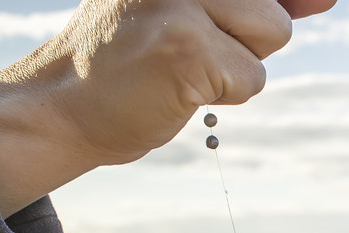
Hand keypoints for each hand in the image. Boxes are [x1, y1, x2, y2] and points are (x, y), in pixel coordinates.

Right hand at [0, 0, 335, 216]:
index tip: (285, 19)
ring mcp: (180, 2)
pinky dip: (226, 95)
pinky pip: (252, 78)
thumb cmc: (131, 60)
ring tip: (182, 66)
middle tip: (190, 49)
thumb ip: (252, 2)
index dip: (287, 3)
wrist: (61, 106)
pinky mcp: (186, 48)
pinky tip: (176, 87)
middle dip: (249, 39)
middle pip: (275, 10)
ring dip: (238, 66)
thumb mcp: (190, 10)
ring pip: (272, 35)